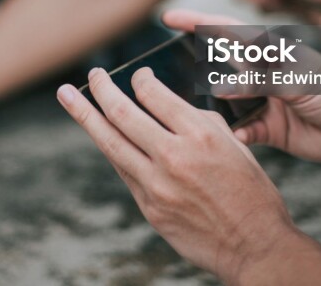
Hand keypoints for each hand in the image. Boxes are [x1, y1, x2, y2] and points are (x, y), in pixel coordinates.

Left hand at [58, 65, 294, 283]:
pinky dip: (111, 149)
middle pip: (122, 113)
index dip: (141, 79)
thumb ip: (201, 122)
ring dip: (84, 115)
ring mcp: (157, 185)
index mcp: (200, 136)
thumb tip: (170, 106)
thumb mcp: (235, 146)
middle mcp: (174, 157)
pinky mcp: (149, 208)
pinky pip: (123, 170)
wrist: (254, 246)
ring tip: (66, 96)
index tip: (139, 75)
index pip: (154, 95)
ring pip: (110, 142)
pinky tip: (101, 136)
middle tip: (93, 74)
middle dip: (101, 88)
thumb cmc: (251, 193)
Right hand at [162, 10, 320, 162]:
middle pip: (219, 66)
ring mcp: (264, 101)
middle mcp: (262, 74)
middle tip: (161, 70)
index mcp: (270, 52)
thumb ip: (259, 81)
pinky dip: (233, 137)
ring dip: (209, 108)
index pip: (227, 31)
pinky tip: (230, 141)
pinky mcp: (270, 130)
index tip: (168, 17)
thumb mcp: (298, 79)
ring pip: (225, 103)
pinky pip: (241, 133)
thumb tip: (220, 89)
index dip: (197, 22)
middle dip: (193, 67)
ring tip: (184, 111)